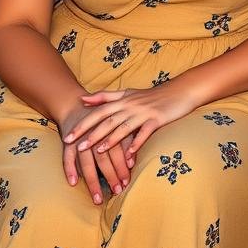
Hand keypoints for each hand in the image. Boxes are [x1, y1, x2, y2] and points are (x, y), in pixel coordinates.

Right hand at [58, 100, 134, 203]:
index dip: (122, 166)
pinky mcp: (68, 142)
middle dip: (111, 176)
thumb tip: (132, 162)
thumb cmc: (102, 118)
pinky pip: (67, 157)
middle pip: (103, 158)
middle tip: (117, 192)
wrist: (76, 106)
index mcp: (109, 128)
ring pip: (87, 162)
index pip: (118, 150)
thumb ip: (126, 140)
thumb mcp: (117, 123)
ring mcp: (80, 138)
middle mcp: (95, 134)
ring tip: (98, 198)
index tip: (127, 182)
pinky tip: (73, 183)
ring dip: (92, 180)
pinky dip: (70, 169)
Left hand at [63, 83, 194, 161]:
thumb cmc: (152, 96)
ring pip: (124, 126)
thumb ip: (106, 96)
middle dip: (91, 133)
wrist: (179, 92)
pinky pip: (145, 133)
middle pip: (108, 119)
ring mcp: (144, 112)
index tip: (68, 137)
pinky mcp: (157, 119)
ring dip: (111, 139)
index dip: (83, 124)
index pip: (98, 111)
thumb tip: (83, 99)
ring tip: (98, 152)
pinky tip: (129, 156)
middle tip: (77, 147)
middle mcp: (131, 105)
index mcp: (123, 99)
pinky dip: (137, 144)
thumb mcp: (128, 93)